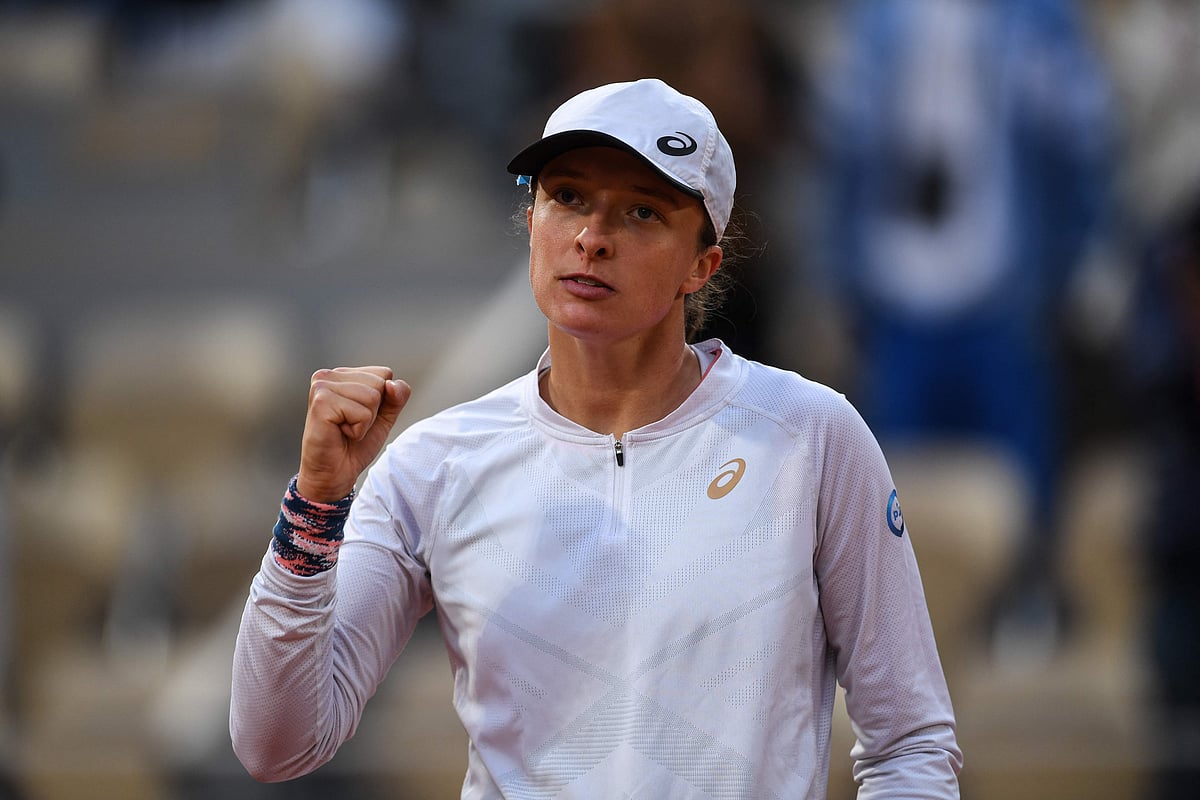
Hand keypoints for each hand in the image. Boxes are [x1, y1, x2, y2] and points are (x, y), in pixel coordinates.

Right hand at [296, 366, 411, 501]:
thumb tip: (392, 383)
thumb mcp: (383, 417)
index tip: (359, 416)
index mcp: (343, 374)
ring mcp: (322, 387)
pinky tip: (339, 433)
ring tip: (345, 429)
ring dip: (365, 422)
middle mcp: (329, 376)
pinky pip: (362, 413)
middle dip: (373, 411)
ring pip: (373, 397)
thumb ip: (396, 397)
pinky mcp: (321, 403)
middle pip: (380, 384)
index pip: (385, 374)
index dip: (383, 401)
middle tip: (351, 425)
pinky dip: (358, 430)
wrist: (334, 473)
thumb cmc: (355, 445)